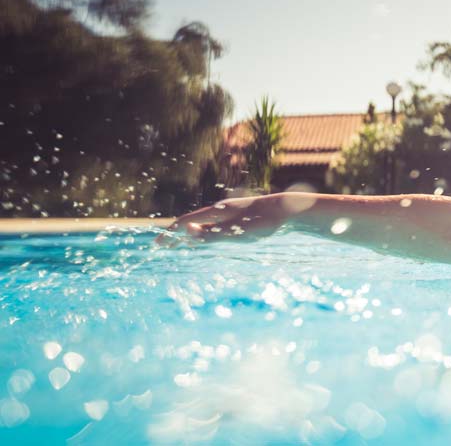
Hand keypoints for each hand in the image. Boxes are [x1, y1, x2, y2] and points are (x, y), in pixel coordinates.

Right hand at [157, 195, 281, 245]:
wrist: (288, 209)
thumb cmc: (264, 221)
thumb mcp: (238, 232)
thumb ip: (212, 233)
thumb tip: (186, 230)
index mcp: (217, 212)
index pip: (187, 222)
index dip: (171, 233)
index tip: (157, 244)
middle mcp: (221, 211)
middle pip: (192, 222)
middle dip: (175, 234)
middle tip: (160, 245)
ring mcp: (230, 214)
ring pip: (203, 224)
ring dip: (188, 234)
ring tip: (177, 243)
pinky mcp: (239, 219)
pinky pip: (214, 227)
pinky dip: (203, 234)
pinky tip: (204, 238)